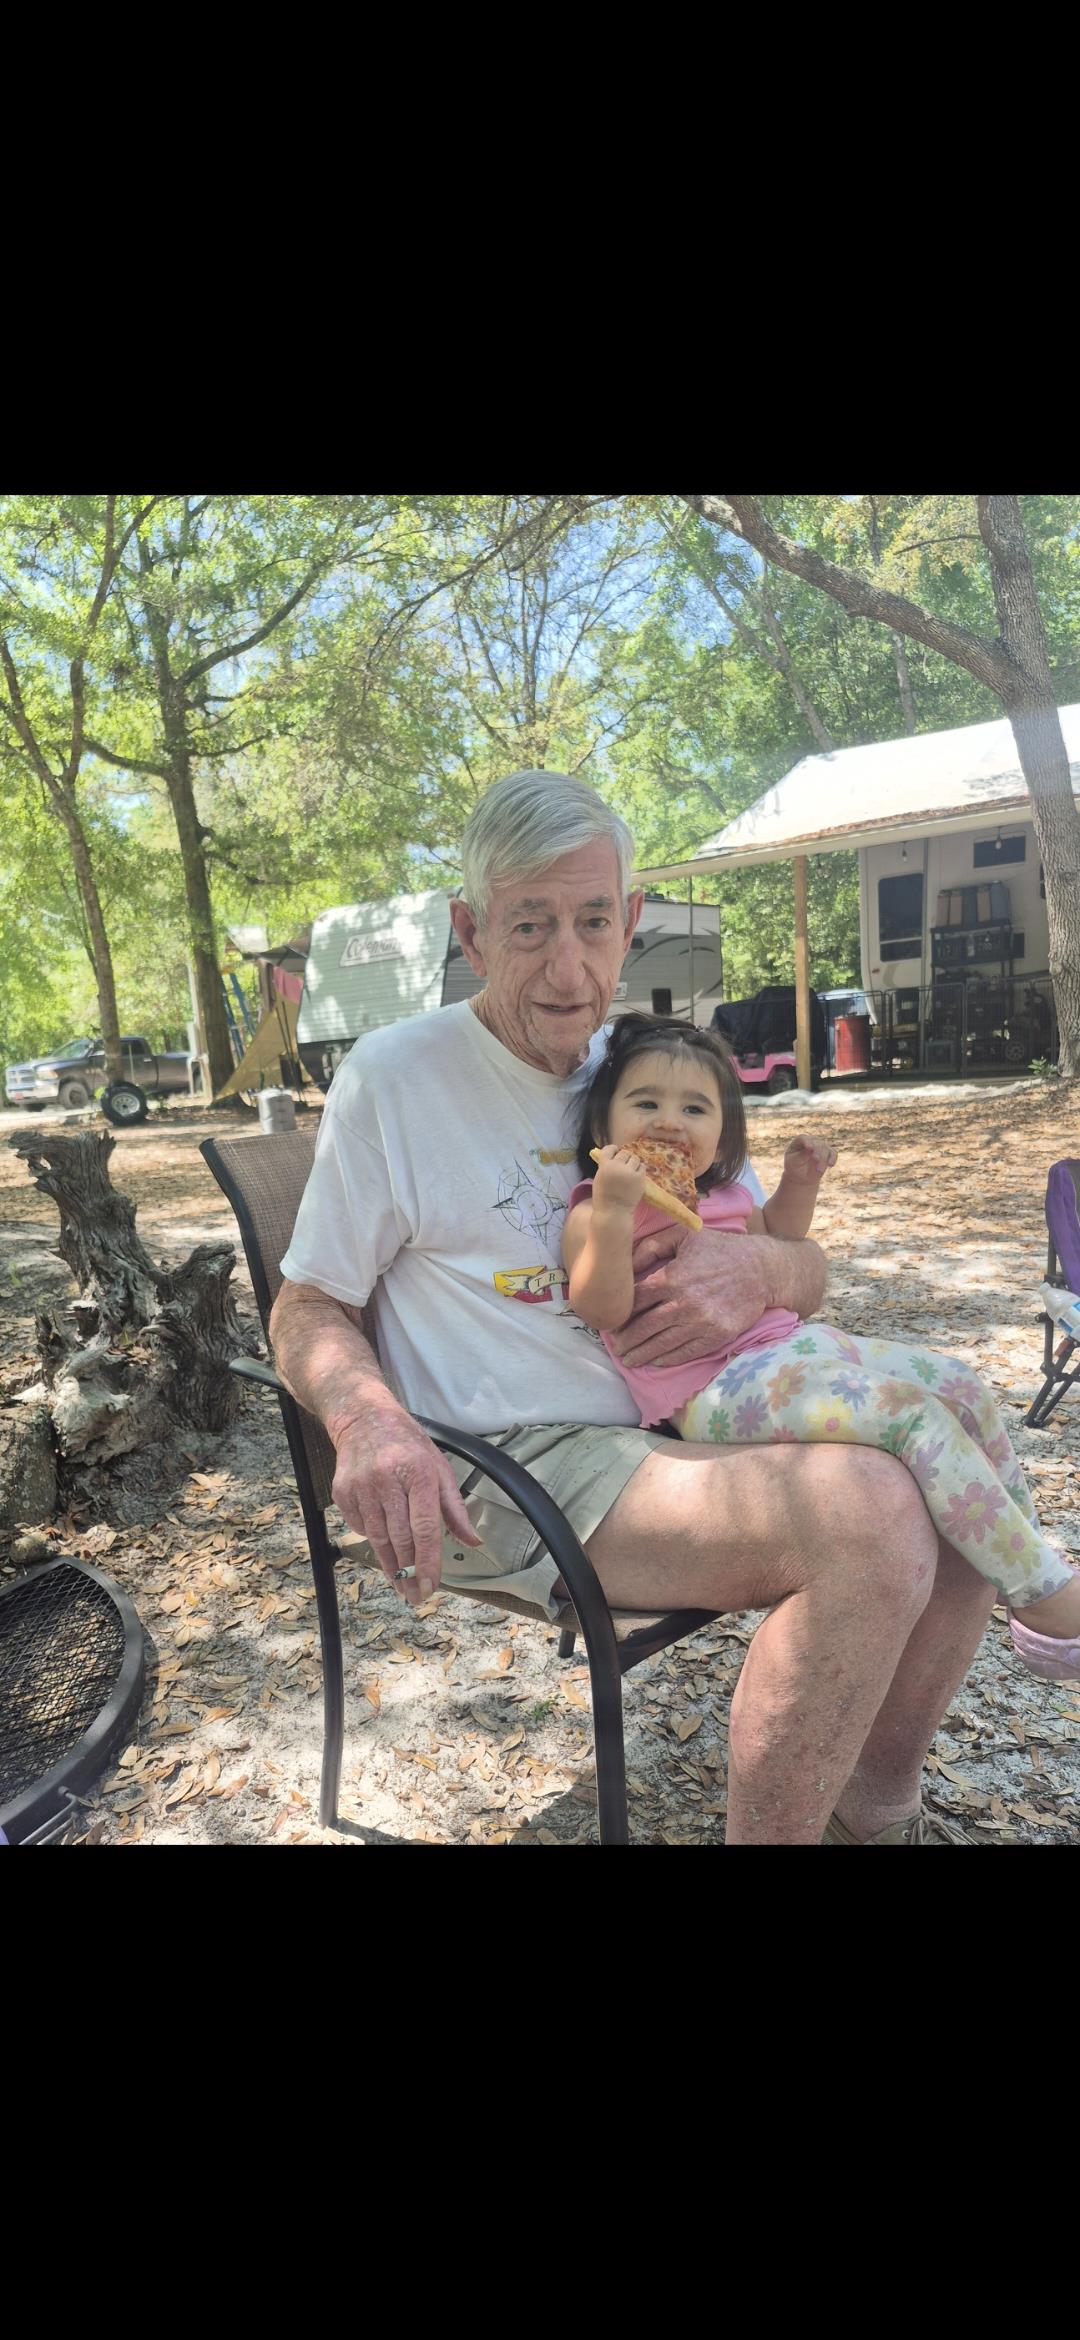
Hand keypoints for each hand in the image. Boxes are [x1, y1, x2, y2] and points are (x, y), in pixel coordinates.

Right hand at [330, 1399, 482, 1607]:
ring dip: (390, 1564)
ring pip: (377, 1538)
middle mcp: (388, 1479)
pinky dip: (371, 1539)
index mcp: (419, 1472)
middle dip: (409, 1572)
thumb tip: (473, 1542)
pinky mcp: (342, 1491)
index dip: (428, 1561)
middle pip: (400, 1538)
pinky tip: (382, 1543)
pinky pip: (359, 1527)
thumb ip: (455, 1508)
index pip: (425, 1528)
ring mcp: (362, 1486)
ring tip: (401, 1583)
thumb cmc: (408, 1445)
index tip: (432, 1586)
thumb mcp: (439, 1467)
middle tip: (417, 1595)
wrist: (363, 1418)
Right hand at [592, 1144, 648, 1211]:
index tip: (615, 1153)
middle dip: (623, 1157)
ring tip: (630, 1169)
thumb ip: (605, 1166)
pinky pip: (642, 1166)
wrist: (613, 1212)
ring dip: (632, 1162)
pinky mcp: (640, 1178)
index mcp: (605, 1166)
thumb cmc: (603, 1197)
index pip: (609, 1149)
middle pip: (624, 1153)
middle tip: (623, 1165)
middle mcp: (618, 1166)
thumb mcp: (599, 1178)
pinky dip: (639, 1169)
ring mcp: (630, 1172)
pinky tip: (635, 1175)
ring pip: (635, 1158)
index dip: (613, 1150)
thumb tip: (613, 1156)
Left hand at [608, 1225, 773, 1369]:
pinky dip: (668, 1359)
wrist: (761, 1269)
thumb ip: (651, 1247)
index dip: (620, 1313)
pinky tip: (655, 1361)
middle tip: (616, 1348)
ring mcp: (702, 1322)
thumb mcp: (684, 1235)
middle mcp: (684, 1303)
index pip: (636, 1301)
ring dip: (642, 1354)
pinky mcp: (717, 1335)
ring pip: (662, 1344)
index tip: (611, 1322)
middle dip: (626, 1340)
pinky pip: (686, 1352)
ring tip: (629, 1359)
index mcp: (672, 1278)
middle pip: (644, 1327)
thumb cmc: (720, 1249)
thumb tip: (624, 1264)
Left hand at [782, 1136, 836, 1183]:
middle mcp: (811, 1141)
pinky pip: (833, 1153)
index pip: (803, 1139)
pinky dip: (833, 1158)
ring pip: (825, 1148)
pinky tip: (830, 1165)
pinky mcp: (829, 1152)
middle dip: (817, 1152)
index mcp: (800, 1141)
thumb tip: (810, 1150)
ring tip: (819, 1171)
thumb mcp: (793, 1163)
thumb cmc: (794, 1167)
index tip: (809, 1148)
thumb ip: (800, 1156)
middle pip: (816, 1143)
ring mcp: (821, 1145)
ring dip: (823, 1159)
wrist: (801, 1176)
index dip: (807, 1142)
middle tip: (816, 1160)